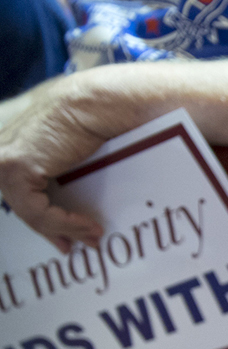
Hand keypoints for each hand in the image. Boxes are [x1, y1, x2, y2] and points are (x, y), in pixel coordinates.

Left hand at [0, 77, 105, 253]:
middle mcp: (3, 153)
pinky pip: (36, 210)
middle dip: (52, 230)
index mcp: (16, 147)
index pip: (22, 195)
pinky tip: (87, 225)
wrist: (97, 104)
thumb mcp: (73, 150)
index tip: (64, 240)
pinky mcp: (15, 166)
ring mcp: (4, 160)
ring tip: (94, 235)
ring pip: (28, 212)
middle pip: (23, 206)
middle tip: (78, 244)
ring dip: (64, 229)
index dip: (44, 221)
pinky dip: (63, 223)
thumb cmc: (96, 120)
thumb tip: (71, 198)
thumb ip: (61, 170)